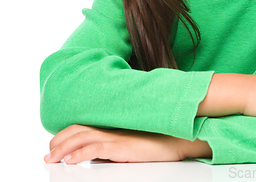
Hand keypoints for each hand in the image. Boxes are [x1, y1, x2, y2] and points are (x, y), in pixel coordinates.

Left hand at [44, 124, 184, 163]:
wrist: (175, 139)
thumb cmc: (156, 141)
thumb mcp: (129, 143)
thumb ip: (112, 145)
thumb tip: (95, 156)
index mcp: (112, 126)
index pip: (82, 126)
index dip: (64, 134)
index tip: (53, 145)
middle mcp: (111, 128)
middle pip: (77, 130)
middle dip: (58, 142)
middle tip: (47, 155)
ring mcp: (116, 136)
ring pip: (81, 138)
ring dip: (62, 148)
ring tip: (51, 158)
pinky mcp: (122, 145)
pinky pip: (96, 148)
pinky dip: (80, 153)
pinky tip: (70, 160)